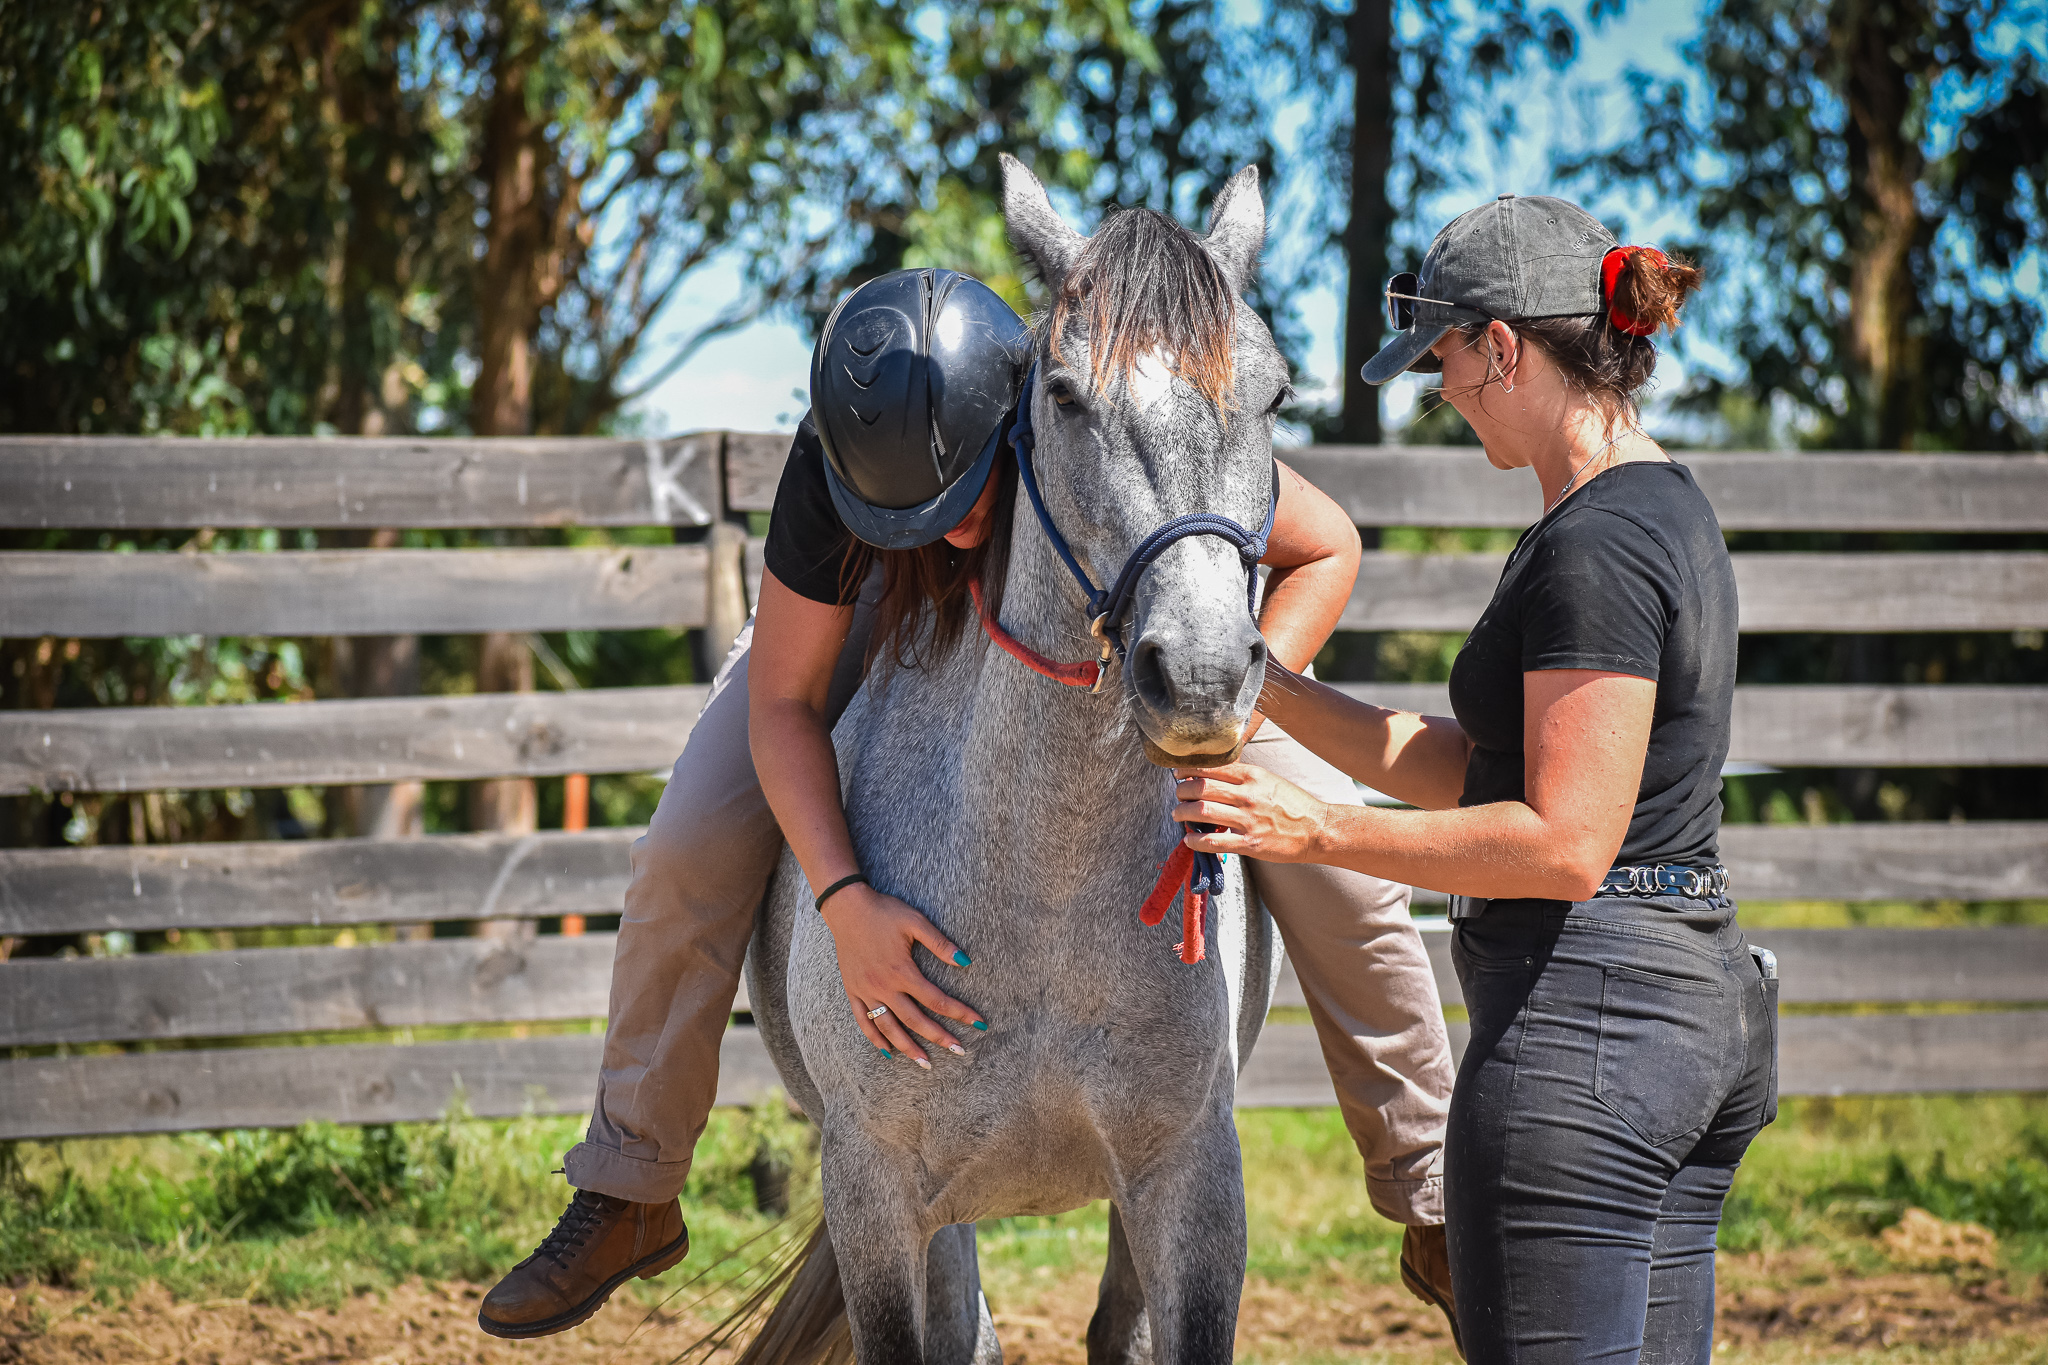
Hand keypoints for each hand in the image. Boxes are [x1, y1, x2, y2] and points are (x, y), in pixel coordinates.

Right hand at [821, 884, 983, 1067]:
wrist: (846, 907)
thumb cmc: (884, 912)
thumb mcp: (915, 922)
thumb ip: (940, 943)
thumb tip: (965, 962)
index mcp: (902, 971)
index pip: (937, 1000)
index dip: (960, 1012)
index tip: (979, 1023)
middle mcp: (884, 987)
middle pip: (915, 1020)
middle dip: (939, 1037)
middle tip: (959, 1050)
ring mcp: (866, 991)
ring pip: (889, 1027)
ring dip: (908, 1047)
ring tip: (925, 1063)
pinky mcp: (853, 991)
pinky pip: (863, 1021)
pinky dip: (875, 1038)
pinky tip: (887, 1051)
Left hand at [1172, 762, 1330, 862]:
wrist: (1318, 829)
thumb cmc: (1294, 804)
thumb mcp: (1269, 780)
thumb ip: (1244, 778)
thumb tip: (1214, 777)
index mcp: (1253, 776)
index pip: (1211, 768)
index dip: (1189, 771)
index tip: (1179, 774)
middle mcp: (1248, 795)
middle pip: (1201, 789)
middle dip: (1182, 792)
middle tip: (1178, 796)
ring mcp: (1249, 820)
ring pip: (1202, 812)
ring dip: (1183, 813)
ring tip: (1178, 815)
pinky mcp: (1251, 843)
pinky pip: (1215, 841)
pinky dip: (1196, 840)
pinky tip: (1189, 840)